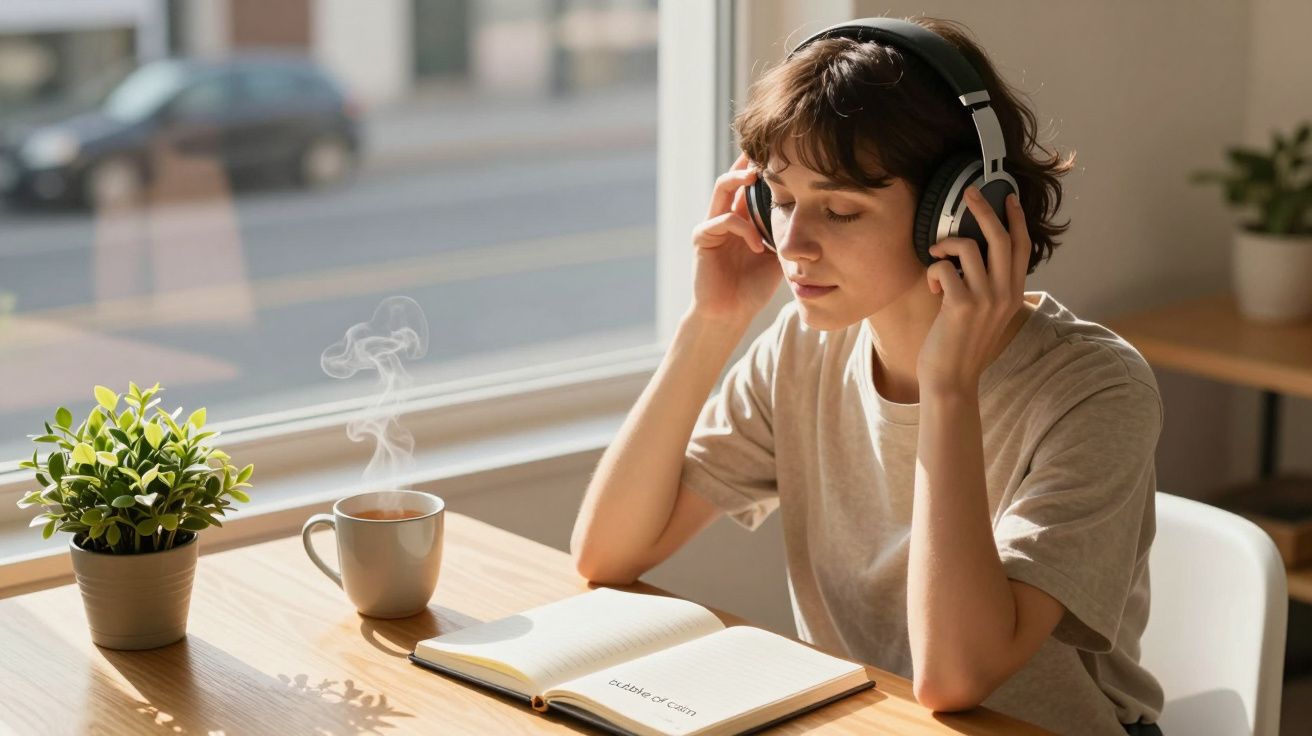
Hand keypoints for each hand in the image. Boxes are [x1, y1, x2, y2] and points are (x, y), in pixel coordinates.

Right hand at [687, 152, 781, 325]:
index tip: (783, 152)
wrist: (730, 314)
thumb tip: (814, 214)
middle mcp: (725, 216)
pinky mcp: (702, 238)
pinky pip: (722, 221)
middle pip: (734, 176)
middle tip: (766, 149)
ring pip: (722, 188)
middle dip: (748, 161)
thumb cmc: (754, 287)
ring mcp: (711, 225)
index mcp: (743, 218)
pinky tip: (758, 246)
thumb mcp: (777, 254)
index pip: (751, 184)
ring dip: (739, 179)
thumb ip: (785, 233)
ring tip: (755, 176)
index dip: (763, 167)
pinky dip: (743, 229)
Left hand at [917, 185, 1029, 394]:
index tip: (1008, 198)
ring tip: (937, 255)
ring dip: (946, 244)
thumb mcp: (985, 314)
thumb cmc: (961, 346)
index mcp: (1014, 294)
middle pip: (1000, 238)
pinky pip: (945, 267)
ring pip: (969, 247)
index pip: (1022, 248)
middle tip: (968, 192)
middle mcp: (1005, 294)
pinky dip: (934, 270)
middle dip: (983, 209)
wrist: (952, 380)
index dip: (1016, 220)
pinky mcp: (962, 304)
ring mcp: (986, 299)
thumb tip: (972, 256)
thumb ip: (988, 287)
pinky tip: (932, 287)